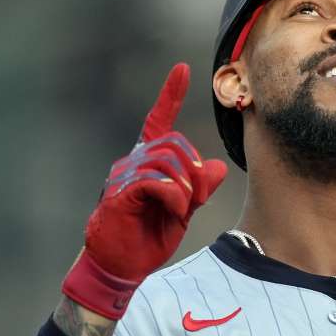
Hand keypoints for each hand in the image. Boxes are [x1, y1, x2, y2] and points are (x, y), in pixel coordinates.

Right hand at [61, 63, 227, 319]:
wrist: (122, 265)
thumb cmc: (148, 236)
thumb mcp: (183, 210)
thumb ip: (198, 188)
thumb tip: (216, 167)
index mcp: (148, 162)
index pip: (159, 121)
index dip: (170, 94)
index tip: (183, 69)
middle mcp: (132, 162)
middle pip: (173, 143)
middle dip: (193, 170)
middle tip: (195, 200)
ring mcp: (123, 176)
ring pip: (166, 161)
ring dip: (185, 188)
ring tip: (181, 210)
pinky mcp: (119, 194)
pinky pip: (155, 180)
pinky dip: (174, 196)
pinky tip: (174, 212)